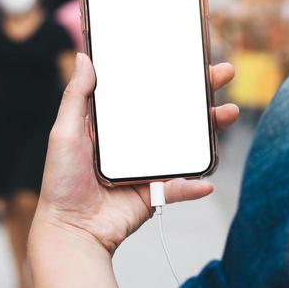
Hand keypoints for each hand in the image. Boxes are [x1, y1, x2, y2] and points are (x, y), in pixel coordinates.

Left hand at [34, 54, 238, 254]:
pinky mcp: (155, 193)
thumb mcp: (64, 132)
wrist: (71, 230)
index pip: (147, 93)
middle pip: (175, 113)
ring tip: (226, 113)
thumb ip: (76, 97)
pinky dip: (195, 185)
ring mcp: (148, 167)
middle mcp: (136, 143)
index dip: (168, 75)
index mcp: (116, 125)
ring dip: (211, 130)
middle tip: (221, 74)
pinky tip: (205, 182)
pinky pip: (181, 186)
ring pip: (187, 145)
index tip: (188, 57)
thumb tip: (84, 58)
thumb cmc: (61, 183)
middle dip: (201, 94)